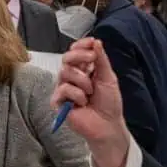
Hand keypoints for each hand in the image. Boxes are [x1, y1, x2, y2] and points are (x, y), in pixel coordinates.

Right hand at [51, 38, 130, 166]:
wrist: (107, 124)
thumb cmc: (109, 103)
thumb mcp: (108, 78)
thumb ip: (101, 60)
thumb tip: (96, 42)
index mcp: (84, 70)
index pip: (76, 52)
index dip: (81, 45)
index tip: (91, 43)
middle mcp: (72, 77)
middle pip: (67, 58)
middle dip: (79, 56)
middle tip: (91, 61)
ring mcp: (64, 89)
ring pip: (65, 72)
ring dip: (82, 81)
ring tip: (90, 93)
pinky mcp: (58, 102)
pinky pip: (63, 89)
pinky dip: (76, 95)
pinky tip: (82, 103)